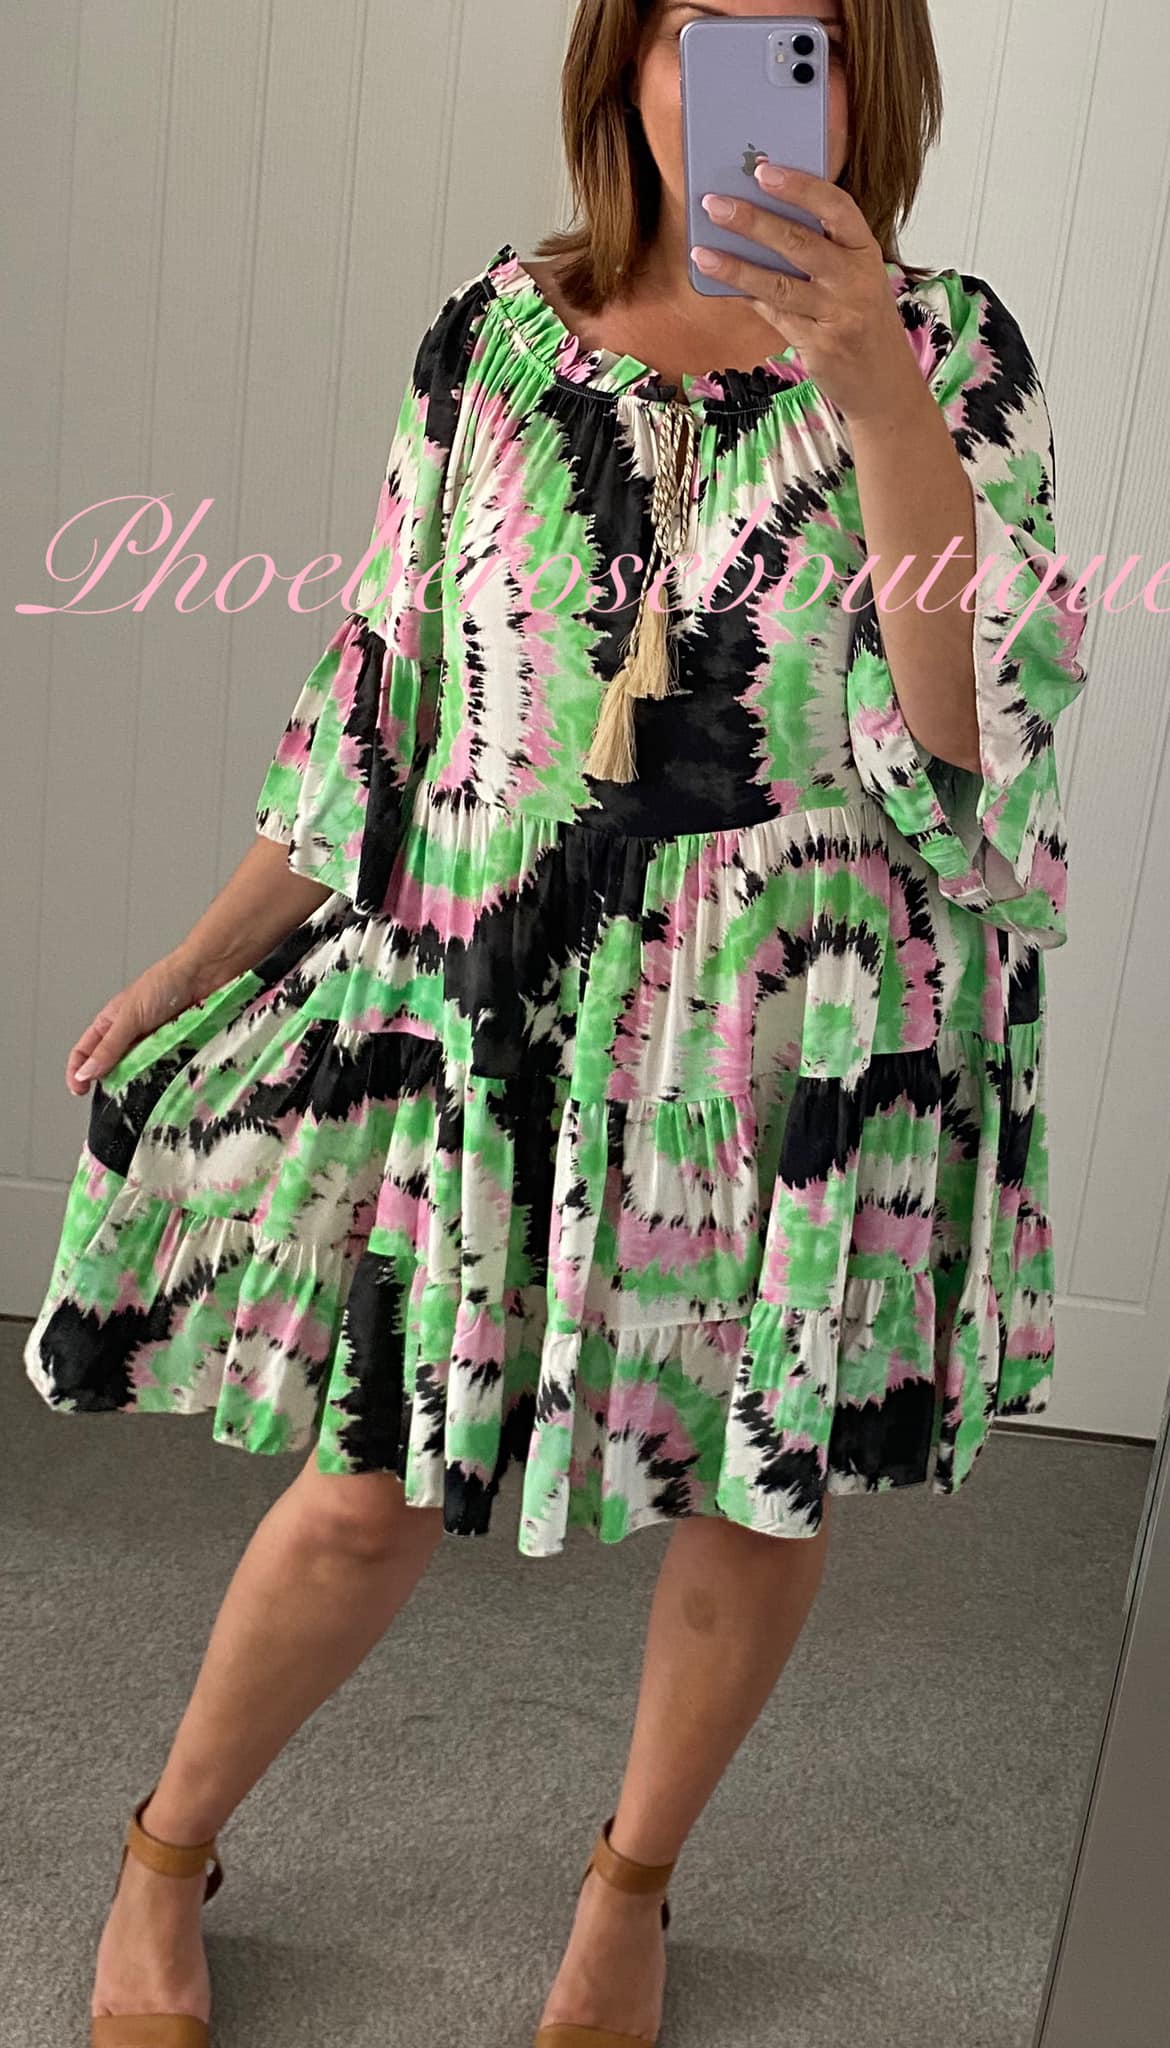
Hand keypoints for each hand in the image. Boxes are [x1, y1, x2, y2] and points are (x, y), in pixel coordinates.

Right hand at [67, 948, 205, 1095]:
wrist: (207, 974)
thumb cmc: (167, 982)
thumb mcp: (130, 1016)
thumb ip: (108, 1047)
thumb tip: (85, 1073)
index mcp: (111, 1024)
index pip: (85, 1052)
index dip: (78, 1071)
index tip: (79, 1090)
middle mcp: (132, 1036)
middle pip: (114, 1069)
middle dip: (115, 1081)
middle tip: (120, 1093)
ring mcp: (155, 1045)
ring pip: (142, 1074)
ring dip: (144, 1081)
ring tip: (147, 1084)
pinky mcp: (178, 1051)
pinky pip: (168, 1071)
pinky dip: (167, 1077)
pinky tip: (168, 1080)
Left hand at [693, 163, 924, 424]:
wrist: (885, 383)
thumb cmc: (862, 320)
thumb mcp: (856, 277)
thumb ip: (822, 249)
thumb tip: (762, 217)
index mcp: (866, 251)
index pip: (836, 208)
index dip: (800, 186)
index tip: (763, 170)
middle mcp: (855, 280)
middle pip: (798, 243)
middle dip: (752, 221)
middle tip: (713, 204)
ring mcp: (837, 316)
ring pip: (778, 284)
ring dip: (735, 266)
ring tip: (701, 252)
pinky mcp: (819, 346)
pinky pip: (774, 316)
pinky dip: (747, 298)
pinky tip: (721, 285)